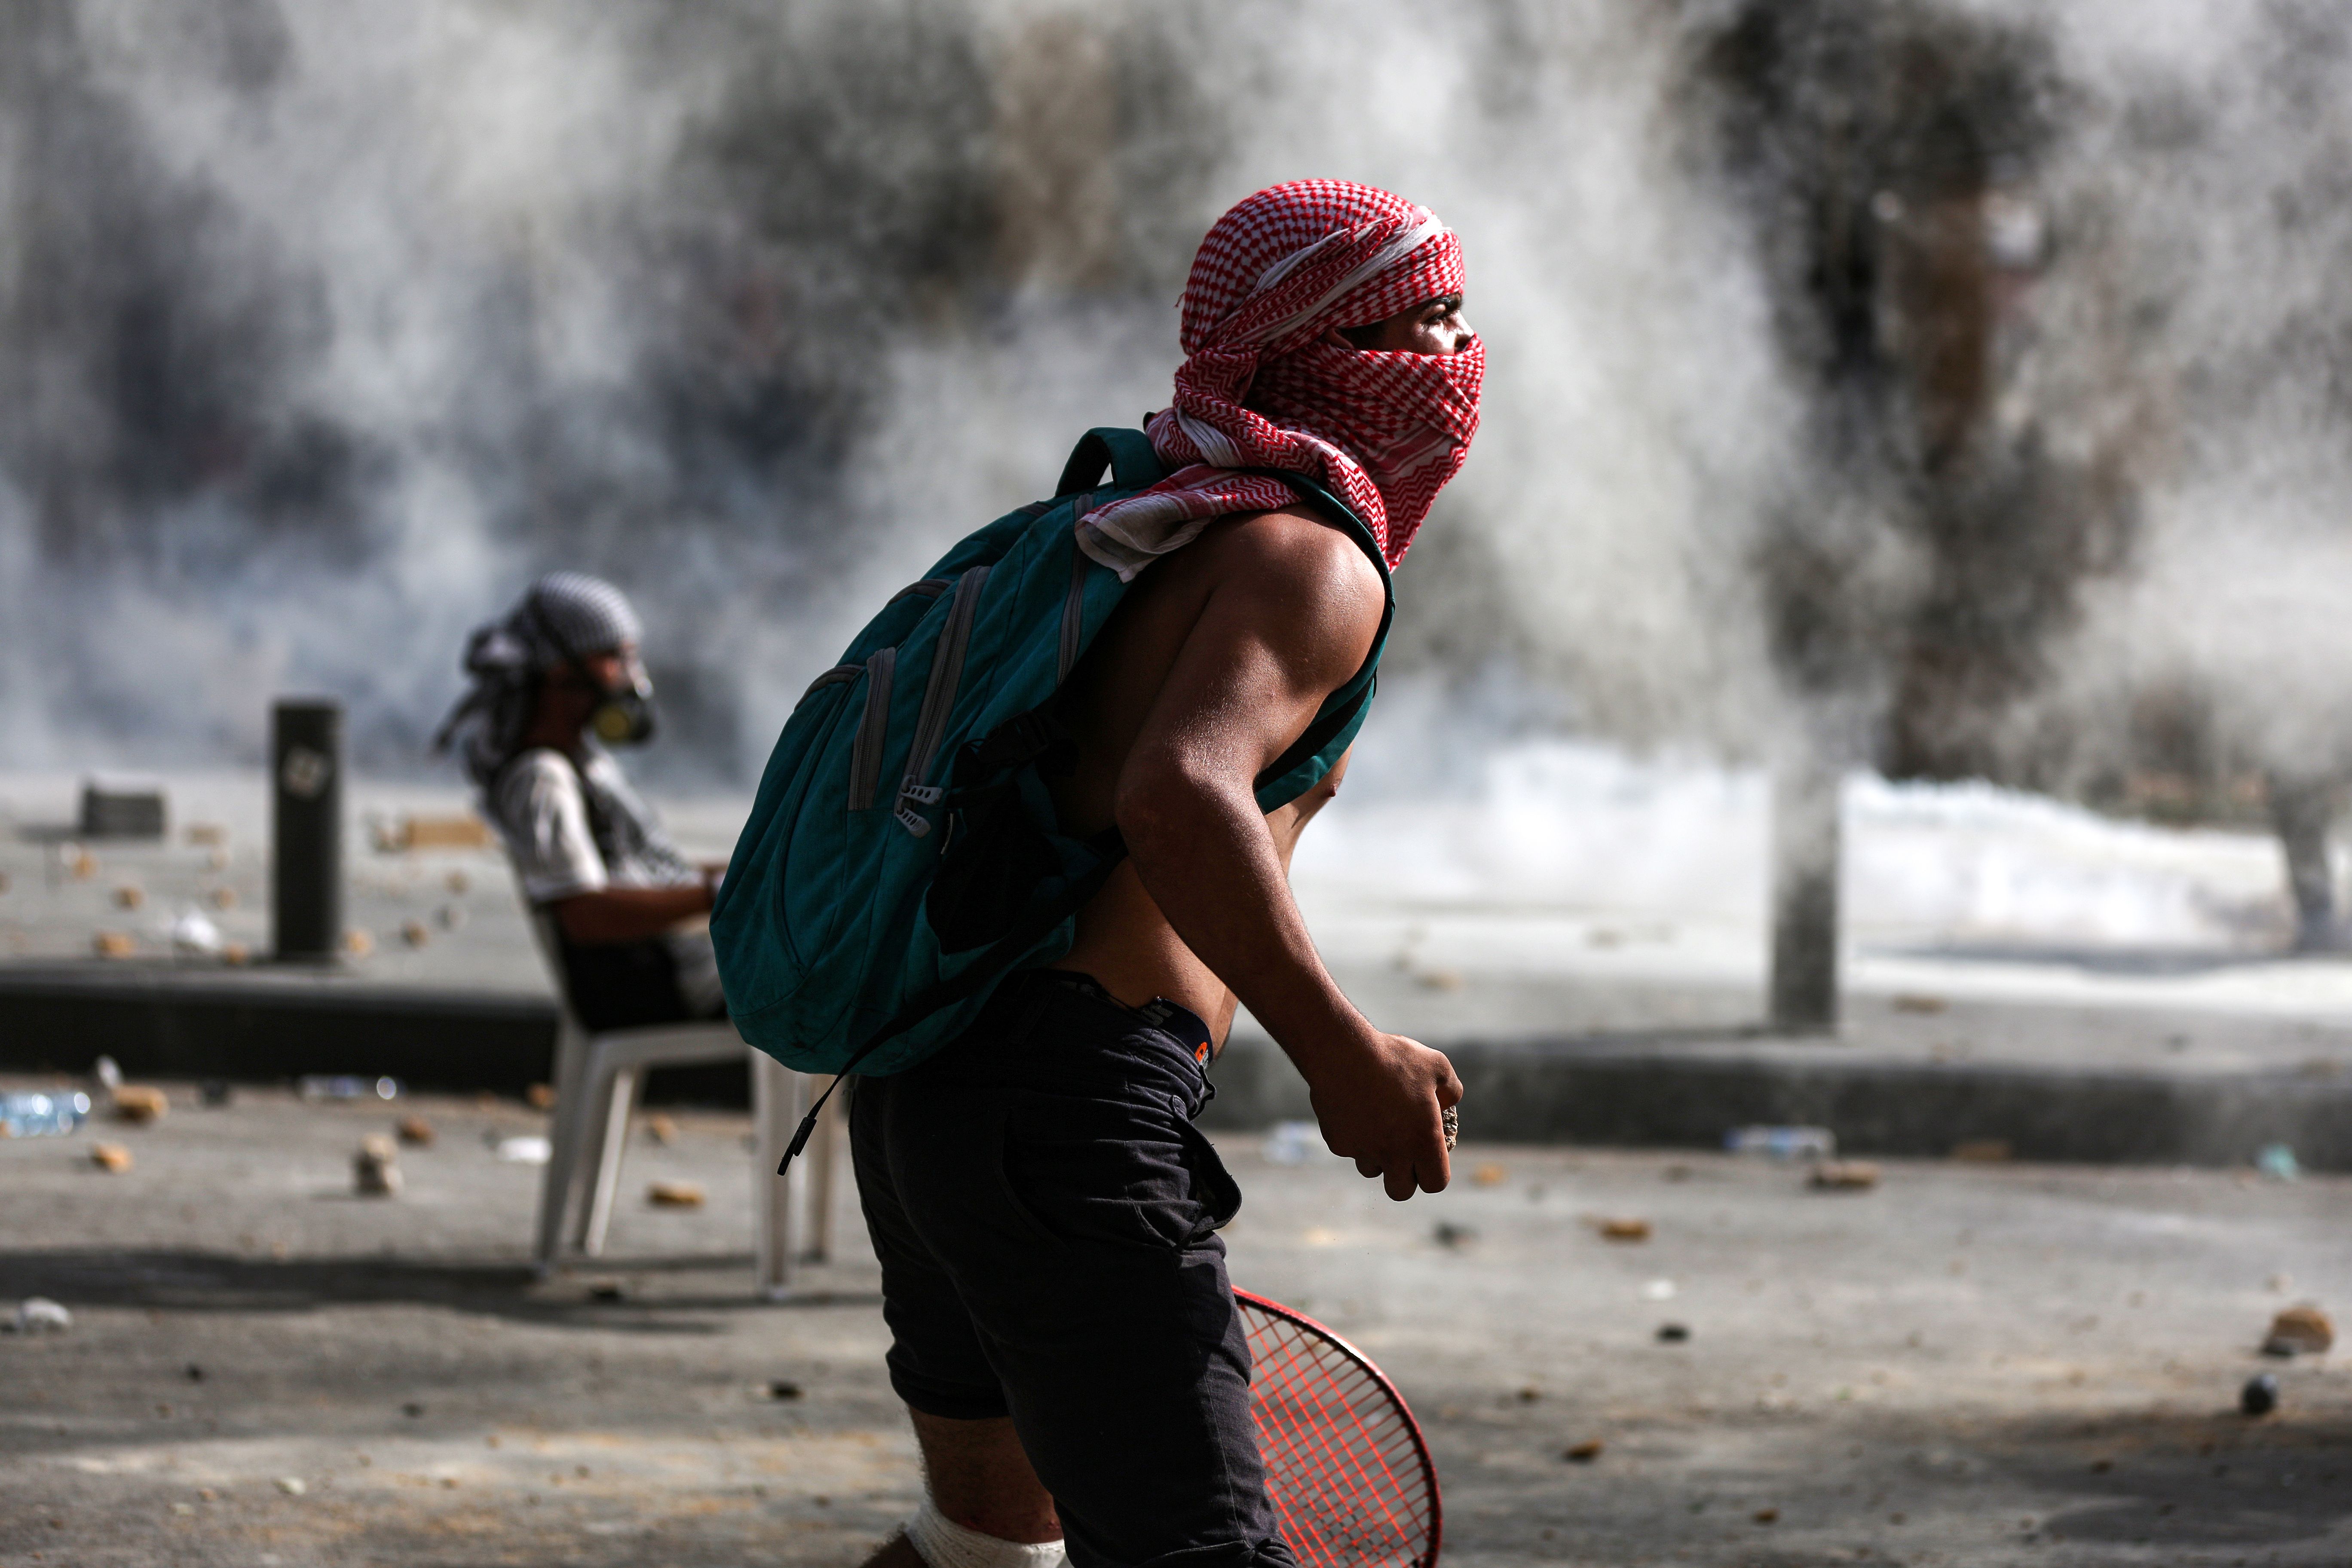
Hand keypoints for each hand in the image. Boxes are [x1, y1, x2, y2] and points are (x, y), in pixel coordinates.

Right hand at [1304, 1031, 1462, 1200]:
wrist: (1343, 1052)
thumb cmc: (1394, 1058)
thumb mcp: (1437, 1066)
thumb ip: (1451, 1091)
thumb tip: (1447, 1105)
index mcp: (1423, 1140)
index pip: (1435, 1183)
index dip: (1434, 1174)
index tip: (1429, 1159)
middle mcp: (1393, 1153)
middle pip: (1400, 1191)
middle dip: (1404, 1177)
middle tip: (1403, 1153)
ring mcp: (1363, 1150)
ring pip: (1372, 1169)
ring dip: (1377, 1155)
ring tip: (1377, 1123)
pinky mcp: (1338, 1143)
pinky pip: (1350, 1149)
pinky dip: (1354, 1136)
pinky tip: (1355, 1109)